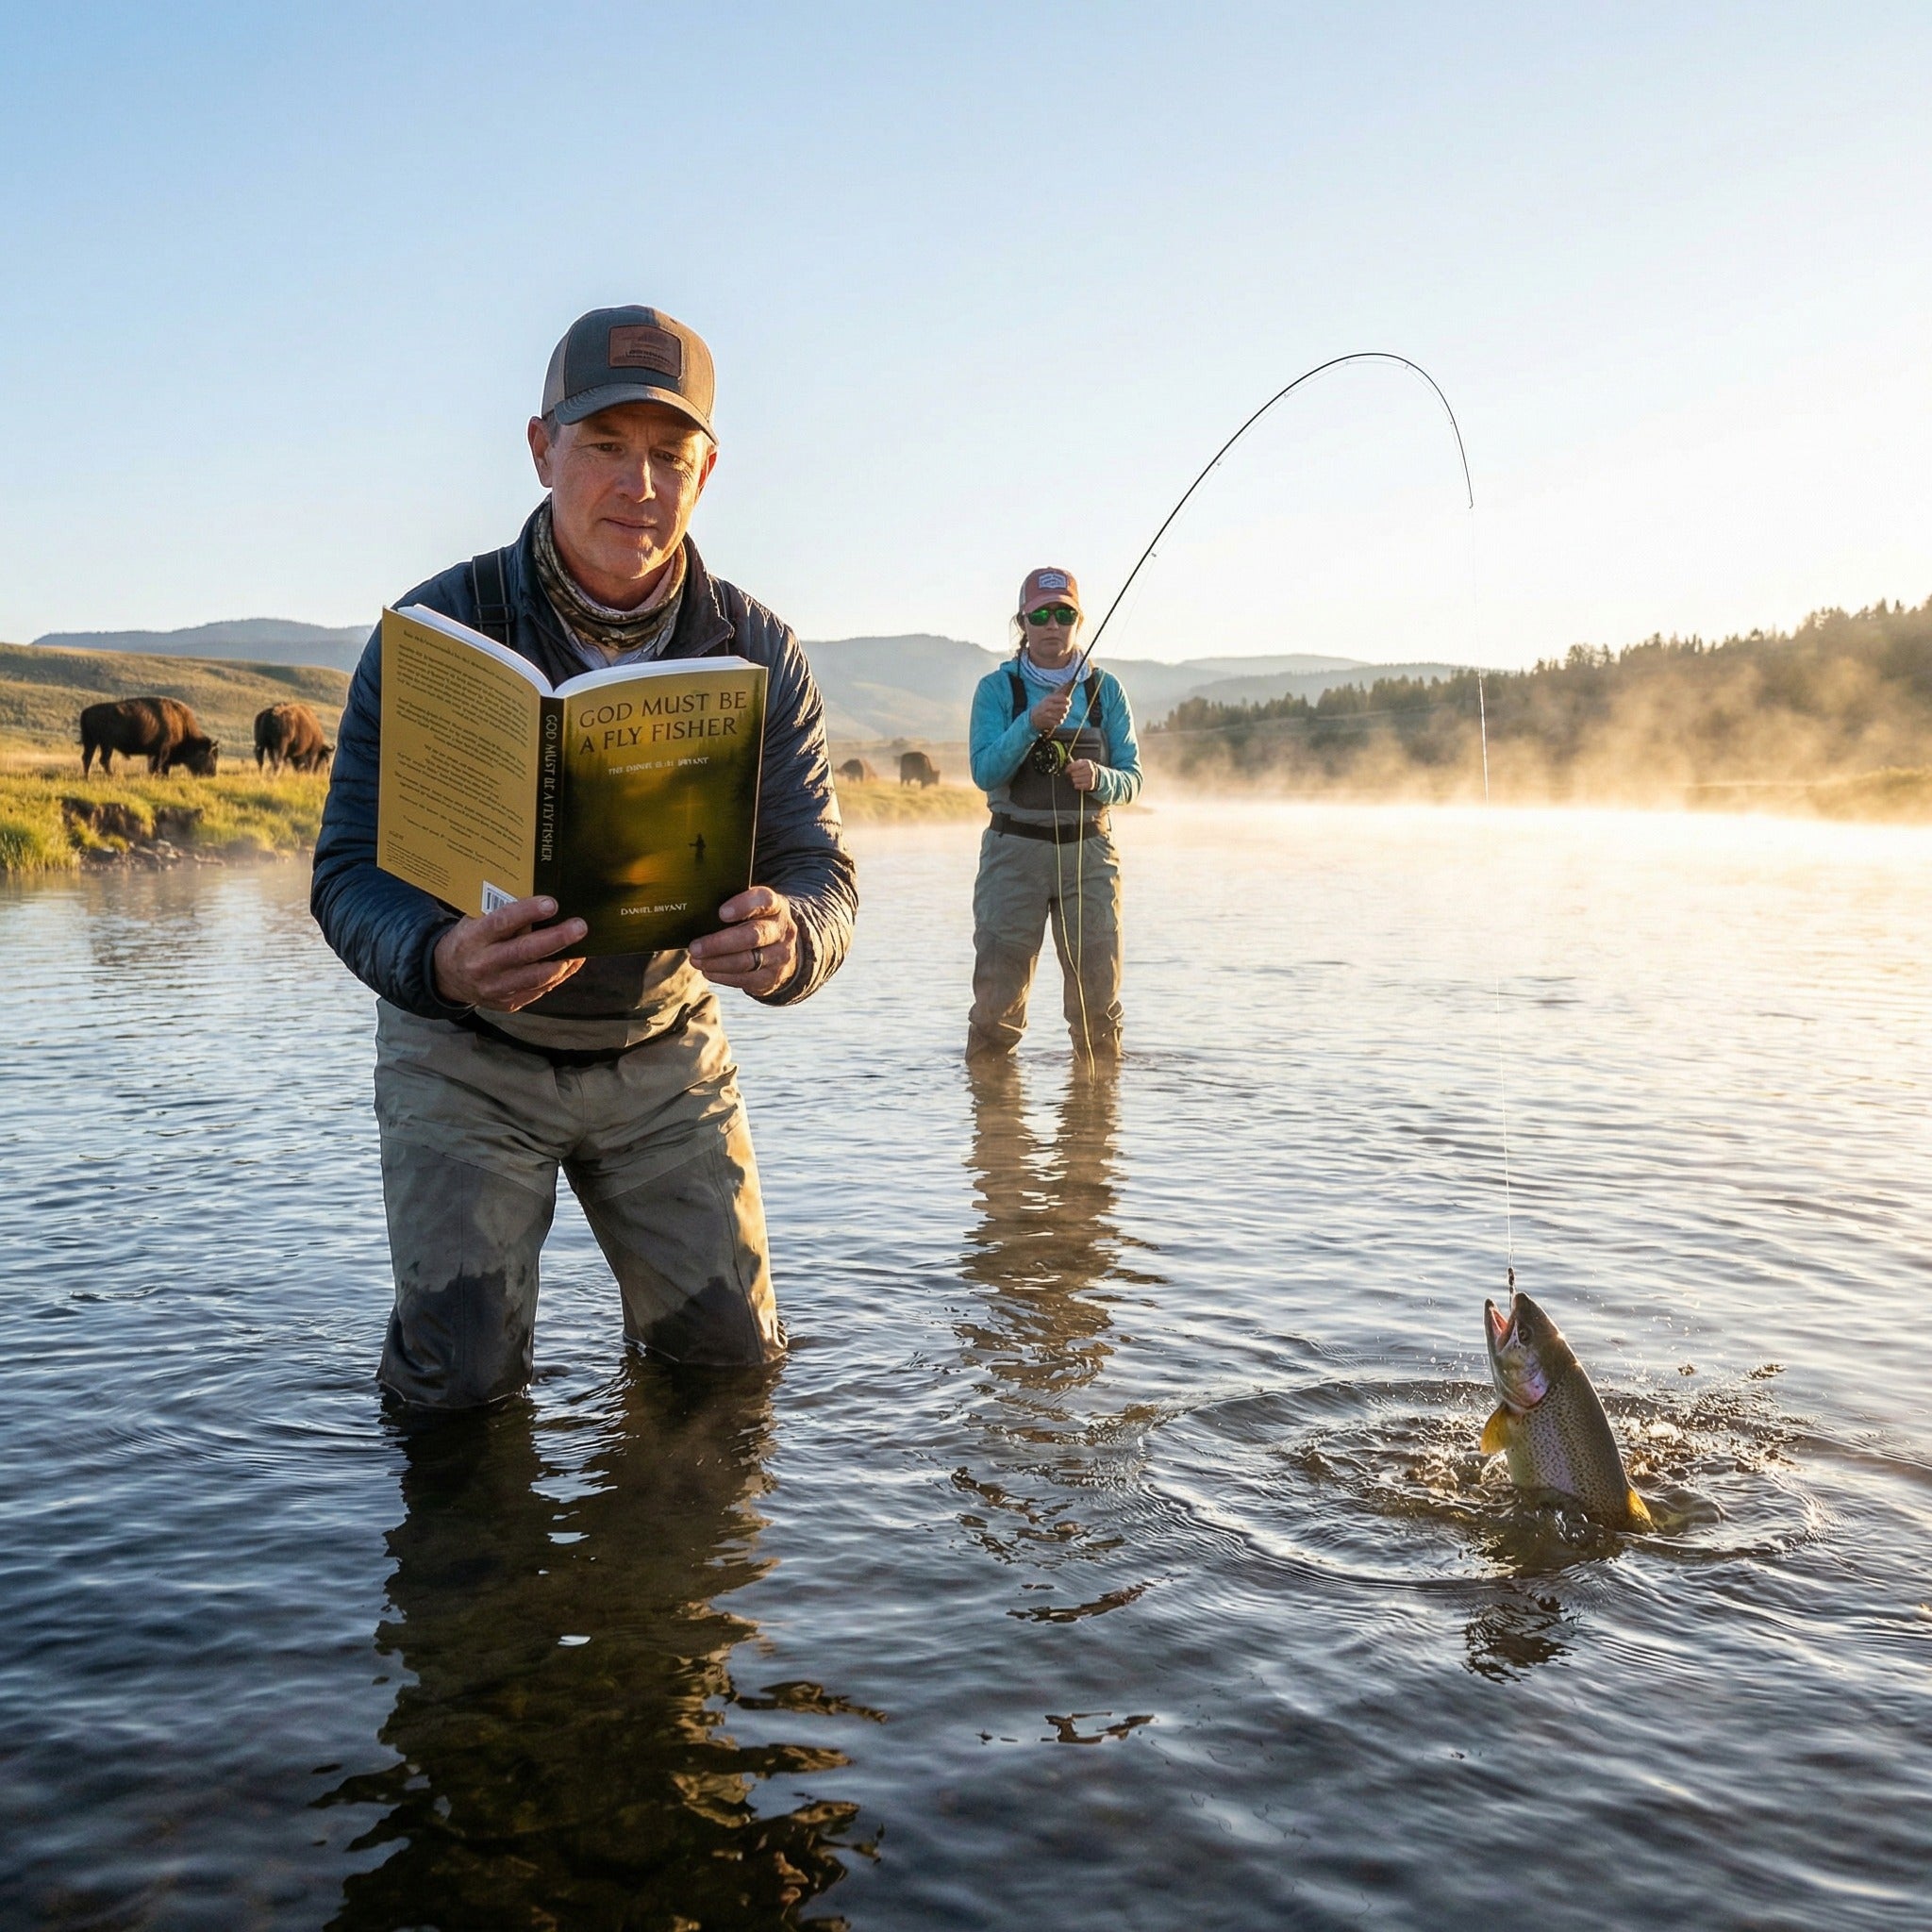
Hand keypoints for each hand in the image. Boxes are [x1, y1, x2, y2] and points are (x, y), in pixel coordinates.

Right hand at [433, 896, 586, 1009]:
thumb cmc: (470, 940)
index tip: (552, 904)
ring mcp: (495, 988)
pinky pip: (539, 990)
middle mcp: (482, 965)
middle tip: (580, 927)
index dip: (527, 913)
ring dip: (563, 962)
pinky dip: (558, 976)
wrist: (447, 976)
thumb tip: (543, 901)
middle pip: (524, 953)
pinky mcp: (507, 1003)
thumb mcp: (475, 921)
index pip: (501, 923)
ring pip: (536, 977)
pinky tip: (569, 963)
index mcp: (473, 938)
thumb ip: (501, 912)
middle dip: (556, 939)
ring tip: (581, 948)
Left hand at [688, 886, 797, 995]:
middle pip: (753, 936)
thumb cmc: (755, 921)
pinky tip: (708, 970)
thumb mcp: (751, 908)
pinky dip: (722, 976)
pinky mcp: (772, 977)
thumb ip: (731, 905)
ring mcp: (780, 956)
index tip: (721, 913)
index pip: (764, 900)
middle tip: (694, 947)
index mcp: (775, 906)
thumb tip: (697, 911)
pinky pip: (745, 979)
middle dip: (719, 943)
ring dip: (716, 962)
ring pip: (746, 961)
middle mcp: (782, 930)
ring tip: (695, 960)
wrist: (780, 948)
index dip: (743, 905)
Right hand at [1029, 687, 1072, 732]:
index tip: (1069, 703)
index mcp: (1049, 698)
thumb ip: (1057, 697)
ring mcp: (1047, 714)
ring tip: (1060, 715)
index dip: (1068, 701)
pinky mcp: (1048, 722)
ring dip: (1063, 716)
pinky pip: (1059, 722)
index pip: (1063, 699)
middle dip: (1066, 709)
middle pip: (1064, 708)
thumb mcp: (1047, 699)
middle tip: (1065, 710)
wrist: (1032, 717)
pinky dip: (1059, 721)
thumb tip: (1068, 698)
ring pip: (1063, 715)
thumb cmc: (1042, 707)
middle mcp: (1048, 705)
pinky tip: (1056, 719)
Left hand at [1066, 759, 1097, 790]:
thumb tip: (1067, 767)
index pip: (1073, 766)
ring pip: (1074, 780)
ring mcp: (1090, 778)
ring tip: (1078, 779)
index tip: (1067, 771)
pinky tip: (1079, 783)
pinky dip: (1076, 785)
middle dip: (1072, 775)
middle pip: (1073, 774)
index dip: (1068, 769)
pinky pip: (1077, 786)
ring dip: (1074, 780)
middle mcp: (1089, 770)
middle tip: (1074, 775)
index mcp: (1087, 763)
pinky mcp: (1089, 785)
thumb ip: (1076, 763)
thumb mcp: (1084, 763)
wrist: (1100, 776)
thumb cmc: (1089, 768)